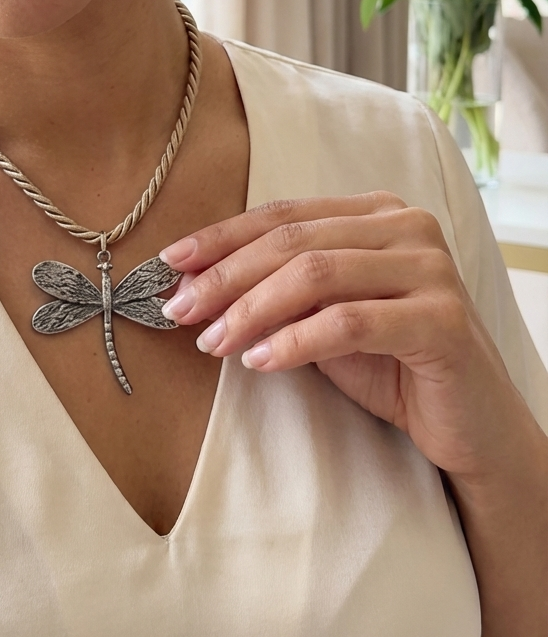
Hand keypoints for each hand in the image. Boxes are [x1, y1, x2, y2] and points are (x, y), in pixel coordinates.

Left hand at [160, 192, 539, 482]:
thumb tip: (194, 285)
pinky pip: (349, 322)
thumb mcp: (321, 319)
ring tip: (212, 343)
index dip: (221, 237)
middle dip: (226, 277)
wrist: (465, 422)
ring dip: (251, 310)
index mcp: (376, 214)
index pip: (282, 215)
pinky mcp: (444, 319)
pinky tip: (258, 362)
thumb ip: (276, 293)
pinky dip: (294, 342)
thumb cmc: (386, 365)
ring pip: (316, 275)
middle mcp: (408, 227)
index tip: (171, 263)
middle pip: (293, 242)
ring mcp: (431, 269)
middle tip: (180, 310)